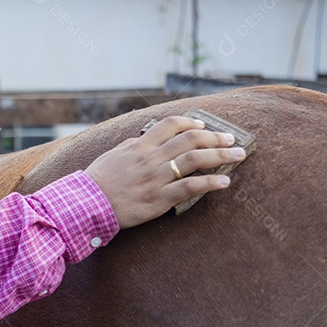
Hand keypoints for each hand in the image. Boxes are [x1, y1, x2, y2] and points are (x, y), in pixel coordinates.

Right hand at [84, 116, 244, 228]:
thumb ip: (135, 145)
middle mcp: (151, 158)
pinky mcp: (159, 198)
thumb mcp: (114, 154)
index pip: (171, 125)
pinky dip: (210, 183)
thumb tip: (150, 137)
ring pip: (195, 160)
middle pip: (191, 139)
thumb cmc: (98, 180)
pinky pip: (190, 187)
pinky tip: (224, 182)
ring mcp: (156, 178)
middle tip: (231, 139)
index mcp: (139, 145)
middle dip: (216, 137)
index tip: (204, 126)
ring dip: (221, 156)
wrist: (88, 203)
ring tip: (238, 155)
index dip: (192, 123)